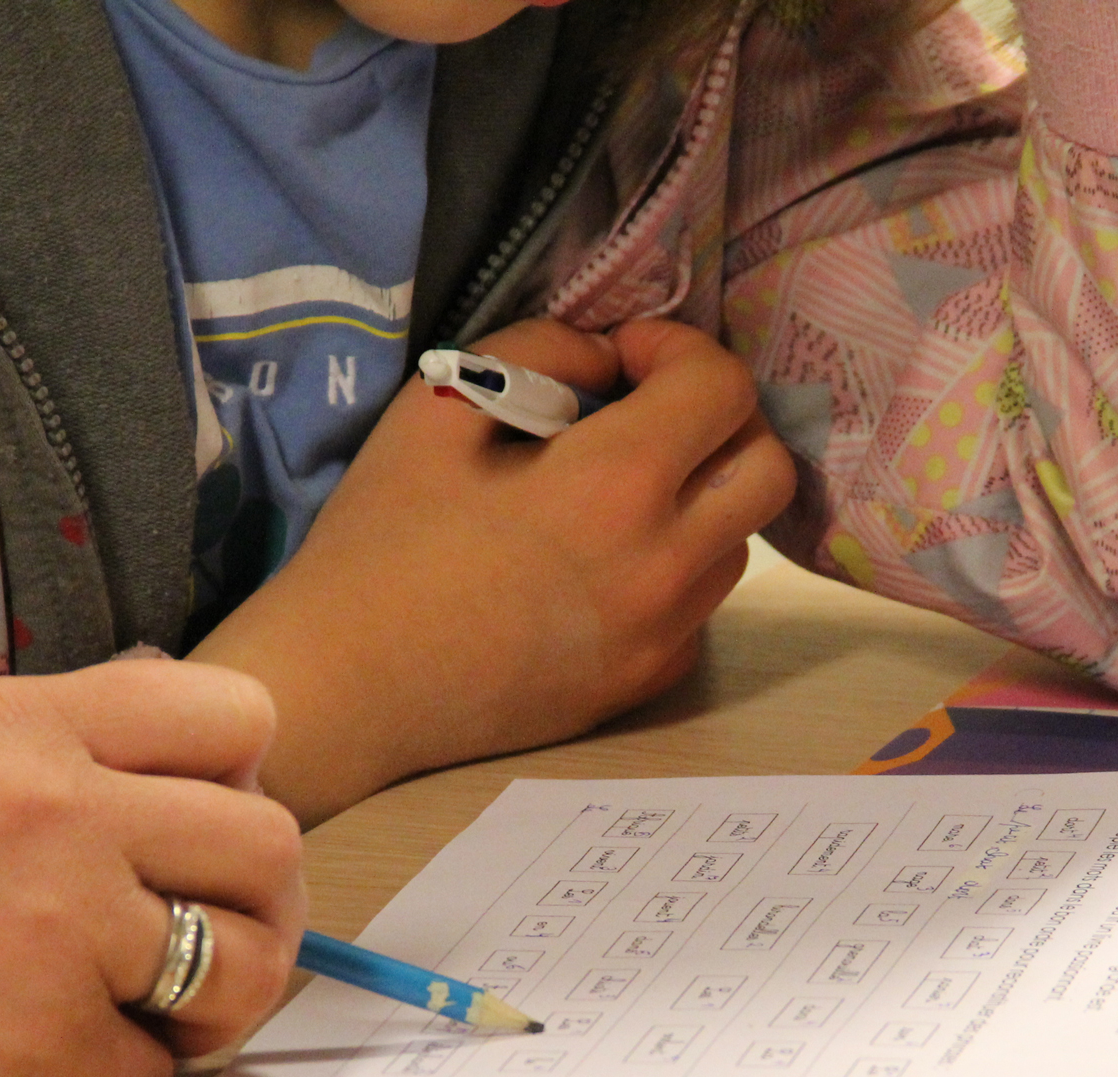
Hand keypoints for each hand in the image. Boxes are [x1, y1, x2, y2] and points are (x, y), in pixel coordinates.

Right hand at [0, 660, 306, 1076]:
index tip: (194, 840)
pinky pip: (156, 1076)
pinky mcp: (40, 1040)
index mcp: (24, 723)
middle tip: (201, 950)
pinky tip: (41, 1073)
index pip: (238, 716)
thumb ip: (54, 761)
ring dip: (217, 1006)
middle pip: (272, 843)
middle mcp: (58, 806)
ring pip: (247, 964)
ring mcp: (57, 924)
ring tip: (146, 1016)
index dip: (245, 784)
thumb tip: (193, 784)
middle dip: (261, 910)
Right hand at [190, 317, 797, 823]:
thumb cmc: (379, 541)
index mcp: (615, 485)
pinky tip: (600, 561)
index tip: (620, 360)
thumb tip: (606, 359)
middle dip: (722, 420)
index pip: (721, 387)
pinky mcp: (646, 682)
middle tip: (649, 414)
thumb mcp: (439, 408)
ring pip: (740, 540)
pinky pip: (699, 605)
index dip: (678, 349)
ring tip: (619, 490)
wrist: (348, 687)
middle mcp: (664, 563)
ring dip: (702, 494)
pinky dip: (674, 565)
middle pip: (769, 467)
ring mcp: (664, 633)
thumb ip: (537, 352)